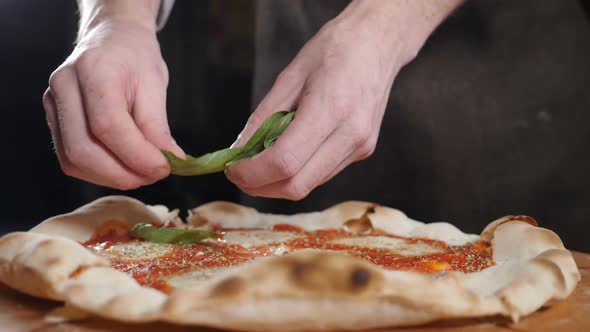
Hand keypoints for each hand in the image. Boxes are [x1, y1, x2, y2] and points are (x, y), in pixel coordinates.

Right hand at [43, 9, 183, 189]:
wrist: (112, 39)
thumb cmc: (135, 58)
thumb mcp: (154, 84)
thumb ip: (157, 126)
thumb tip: (170, 162)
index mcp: (93, 69)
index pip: (108, 125)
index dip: (137, 155)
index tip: (164, 167)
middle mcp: (64, 86)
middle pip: (83, 149)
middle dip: (123, 173)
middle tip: (154, 175)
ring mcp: (53, 104)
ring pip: (74, 160)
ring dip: (112, 177)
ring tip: (142, 173)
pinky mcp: (53, 120)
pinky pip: (71, 160)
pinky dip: (100, 173)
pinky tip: (123, 168)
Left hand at [226, 1, 442, 199]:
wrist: (377, 43)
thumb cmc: (333, 51)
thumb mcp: (289, 77)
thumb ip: (263, 118)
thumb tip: (239, 150)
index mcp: (331, 109)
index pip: (285, 161)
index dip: (253, 173)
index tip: (233, 169)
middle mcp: (351, 134)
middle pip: (297, 185)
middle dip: (262, 187)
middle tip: (241, 175)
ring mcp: (360, 146)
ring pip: (310, 185)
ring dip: (278, 183)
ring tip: (260, 165)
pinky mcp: (363, 151)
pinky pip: (323, 174)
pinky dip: (299, 172)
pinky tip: (288, 156)